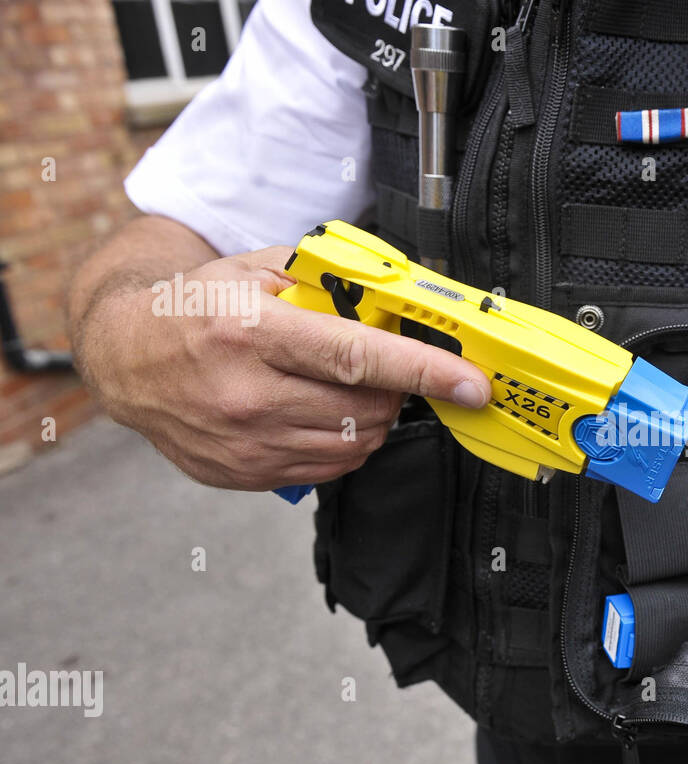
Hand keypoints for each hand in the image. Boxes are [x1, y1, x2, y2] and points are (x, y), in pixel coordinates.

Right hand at [84, 246, 488, 490]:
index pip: (357, 357)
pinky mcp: (244, 474)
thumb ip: (325, 284)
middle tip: (388, 370)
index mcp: (251, 333)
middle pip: (366, 408)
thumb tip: (398, 304)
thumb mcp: (253, 272)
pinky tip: (322, 414)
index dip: (423, 372)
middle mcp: (247, 394)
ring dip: (374, 419)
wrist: (124, 358)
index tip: (470, 384)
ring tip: (351, 390)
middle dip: (397, 391)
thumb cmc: (195, 307)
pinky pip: (326, 469)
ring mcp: (244, 443)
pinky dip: (344, 444)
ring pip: (354, 445)